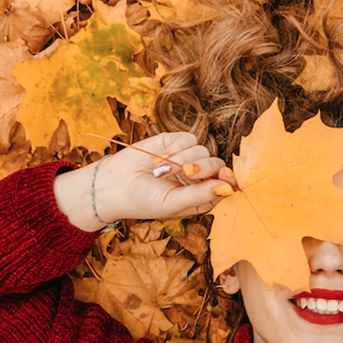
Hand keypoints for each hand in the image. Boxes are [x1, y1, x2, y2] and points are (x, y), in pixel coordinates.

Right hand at [53, 132, 235, 230]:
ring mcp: (187, 158)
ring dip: (183, 160)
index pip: (225, 185)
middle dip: (203, 168)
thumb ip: (201, 195)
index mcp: (201, 196)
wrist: (114, 185)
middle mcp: (197, 177)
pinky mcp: (175, 142)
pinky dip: (176, 148)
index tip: (223, 176)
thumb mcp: (173, 203)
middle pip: (217, 165)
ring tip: (161, 171)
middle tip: (186, 173)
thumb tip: (228, 188)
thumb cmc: (144, 201)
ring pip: (203, 151)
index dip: (228, 179)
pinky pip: (189, 139)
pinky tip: (159, 159)